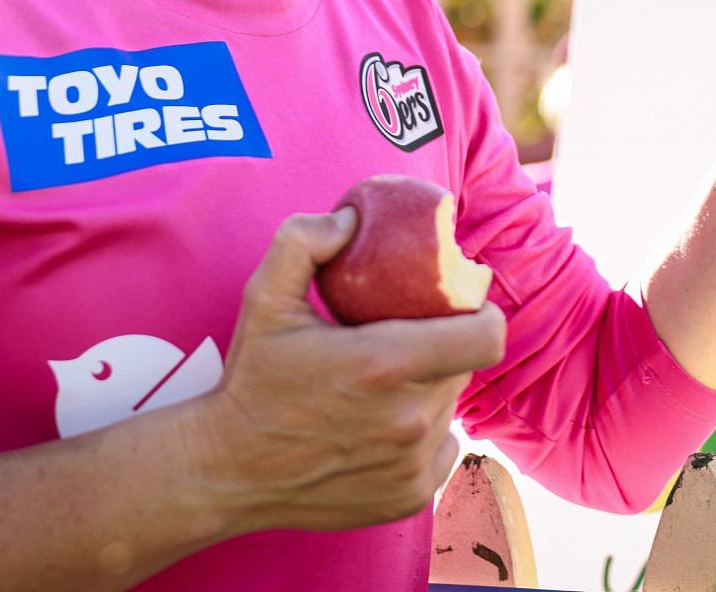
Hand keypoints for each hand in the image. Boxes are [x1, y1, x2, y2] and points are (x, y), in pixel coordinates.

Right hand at [194, 210, 506, 533]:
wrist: (229, 469)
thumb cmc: (252, 380)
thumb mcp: (265, 298)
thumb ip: (304, 242)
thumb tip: (351, 219)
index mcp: (386, 364)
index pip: (486, 337)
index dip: (484, 315)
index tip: (467, 304)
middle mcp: (410, 419)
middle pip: (462, 368)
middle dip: (443, 348)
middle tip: (405, 340)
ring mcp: (413, 464)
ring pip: (449, 409)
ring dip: (428, 391)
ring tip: (383, 385)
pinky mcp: (411, 497)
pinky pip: (441, 450)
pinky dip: (423, 436)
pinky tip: (382, 427)